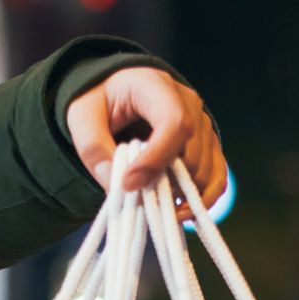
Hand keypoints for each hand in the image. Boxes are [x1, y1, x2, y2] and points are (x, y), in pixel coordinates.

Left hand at [66, 66, 226, 219]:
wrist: (116, 95)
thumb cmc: (100, 102)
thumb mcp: (82, 117)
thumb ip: (94, 149)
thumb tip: (118, 186)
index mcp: (158, 87)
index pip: (174, 123)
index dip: (156, 159)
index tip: (130, 184)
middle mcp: (190, 104)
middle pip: (191, 153)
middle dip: (165, 183)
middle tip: (135, 198)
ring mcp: (203, 126)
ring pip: (205, 172)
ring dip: (181, 196)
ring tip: (151, 206)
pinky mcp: (208, 148)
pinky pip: (216, 180)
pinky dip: (201, 201)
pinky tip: (177, 212)